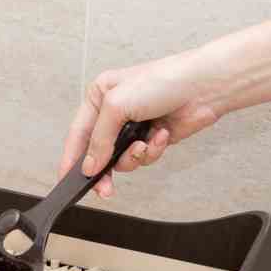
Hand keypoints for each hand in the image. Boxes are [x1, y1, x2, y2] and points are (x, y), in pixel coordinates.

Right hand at [59, 51, 221, 197]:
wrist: (205, 86)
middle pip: (98, 152)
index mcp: (99, 97)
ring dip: (134, 156)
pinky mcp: (152, 137)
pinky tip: (162, 135)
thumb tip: (89, 165)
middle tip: (105, 188)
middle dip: (103, 170)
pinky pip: (144, 157)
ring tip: (144, 145)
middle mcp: (114, 113)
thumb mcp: (117, 106)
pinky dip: (153, 150)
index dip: (71, 158)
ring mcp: (134, 127)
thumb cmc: (162, 81)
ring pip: (121, 159)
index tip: (66, 180)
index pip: (77, 134)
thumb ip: (99, 139)